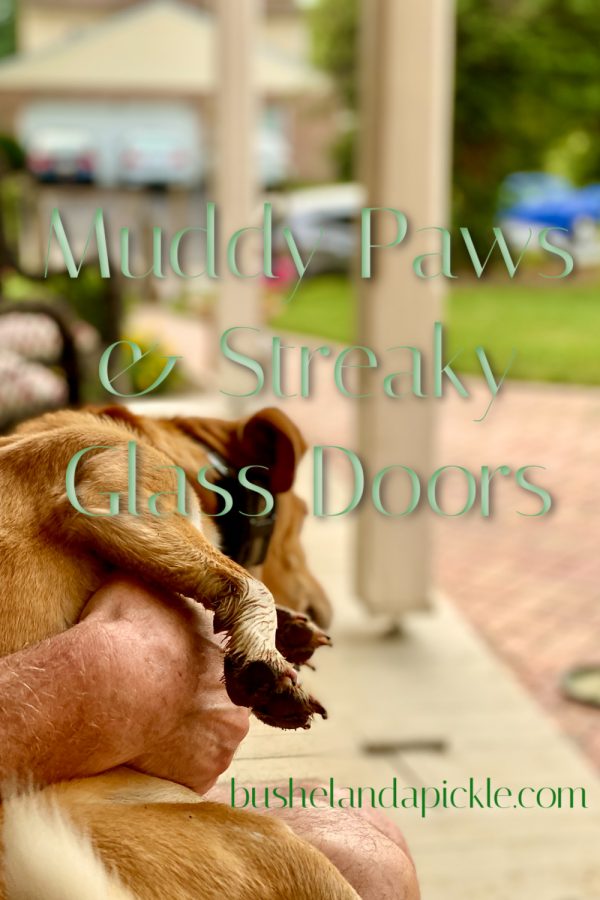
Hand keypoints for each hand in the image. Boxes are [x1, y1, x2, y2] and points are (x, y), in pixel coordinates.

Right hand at [81, 577, 249, 793]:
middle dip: (192, 708)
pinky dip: (170, 772)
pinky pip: (187, 777)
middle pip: (218, 708)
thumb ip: (160, 588)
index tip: (169, 676)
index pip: (220, 668)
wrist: (107, 682)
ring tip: (145, 734)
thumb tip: (156, 565)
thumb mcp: (142, 587)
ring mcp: (223, 741)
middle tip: (156, 705)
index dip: (194, 673)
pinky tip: (143, 759)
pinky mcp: (202, 777)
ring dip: (183, 741)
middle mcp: (236, 700)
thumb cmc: (123, 630)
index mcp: (228, 656)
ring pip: (205, 744)